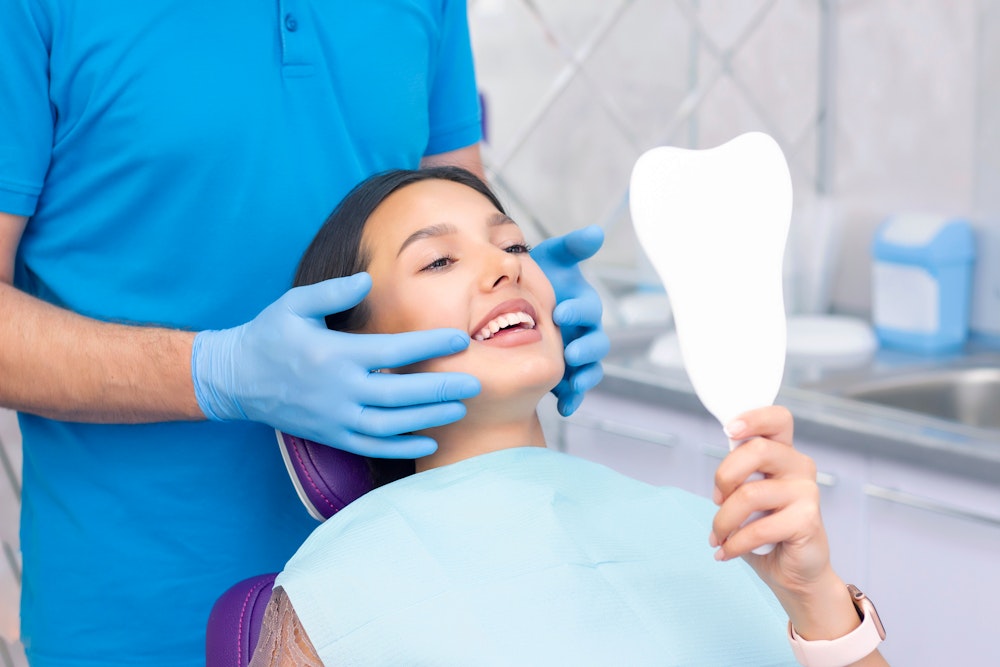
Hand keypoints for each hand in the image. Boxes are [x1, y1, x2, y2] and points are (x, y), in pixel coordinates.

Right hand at [191, 273, 480, 457]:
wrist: (236, 379)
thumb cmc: (269, 335)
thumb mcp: (294, 304)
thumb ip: (333, 291)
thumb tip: (368, 280)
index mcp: (334, 355)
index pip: (393, 351)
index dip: (430, 345)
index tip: (460, 339)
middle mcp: (338, 390)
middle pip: (400, 394)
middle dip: (441, 389)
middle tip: (475, 382)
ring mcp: (335, 418)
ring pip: (390, 425)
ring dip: (428, 418)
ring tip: (460, 408)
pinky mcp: (331, 436)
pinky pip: (372, 446)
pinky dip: (402, 446)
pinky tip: (429, 440)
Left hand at [530, 225, 609, 415]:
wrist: (510, 306)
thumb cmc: (535, 279)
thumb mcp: (550, 260)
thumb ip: (571, 247)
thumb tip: (596, 232)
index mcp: (581, 306)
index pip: (588, 309)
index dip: (579, 310)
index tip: (561, 311)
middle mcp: (583, 332)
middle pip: (596, 343)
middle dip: (586, 348)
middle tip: (570, 350)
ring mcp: (574, 356)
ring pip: (589, 369)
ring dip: (584, 377)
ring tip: (573, 383)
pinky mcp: (564, 377)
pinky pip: (574, 391)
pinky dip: (572, 399)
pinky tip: (562, 407)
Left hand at [709, 406, 830, 592]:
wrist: (793, 573)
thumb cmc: (765, 531)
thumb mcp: (746, 499)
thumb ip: (737, 479)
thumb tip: (720, 478)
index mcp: (783, 454)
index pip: (777, 419)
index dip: (753, 418)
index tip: (729, 430)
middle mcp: (799, 466)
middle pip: (757, 449)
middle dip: (724, 476)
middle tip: (716, 501)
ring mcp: (807, 491)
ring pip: (749, 494)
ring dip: (723, 520)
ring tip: (717, 537)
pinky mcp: (807, 520)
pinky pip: (758, 528)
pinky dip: (735, 544)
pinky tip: (727, 552)